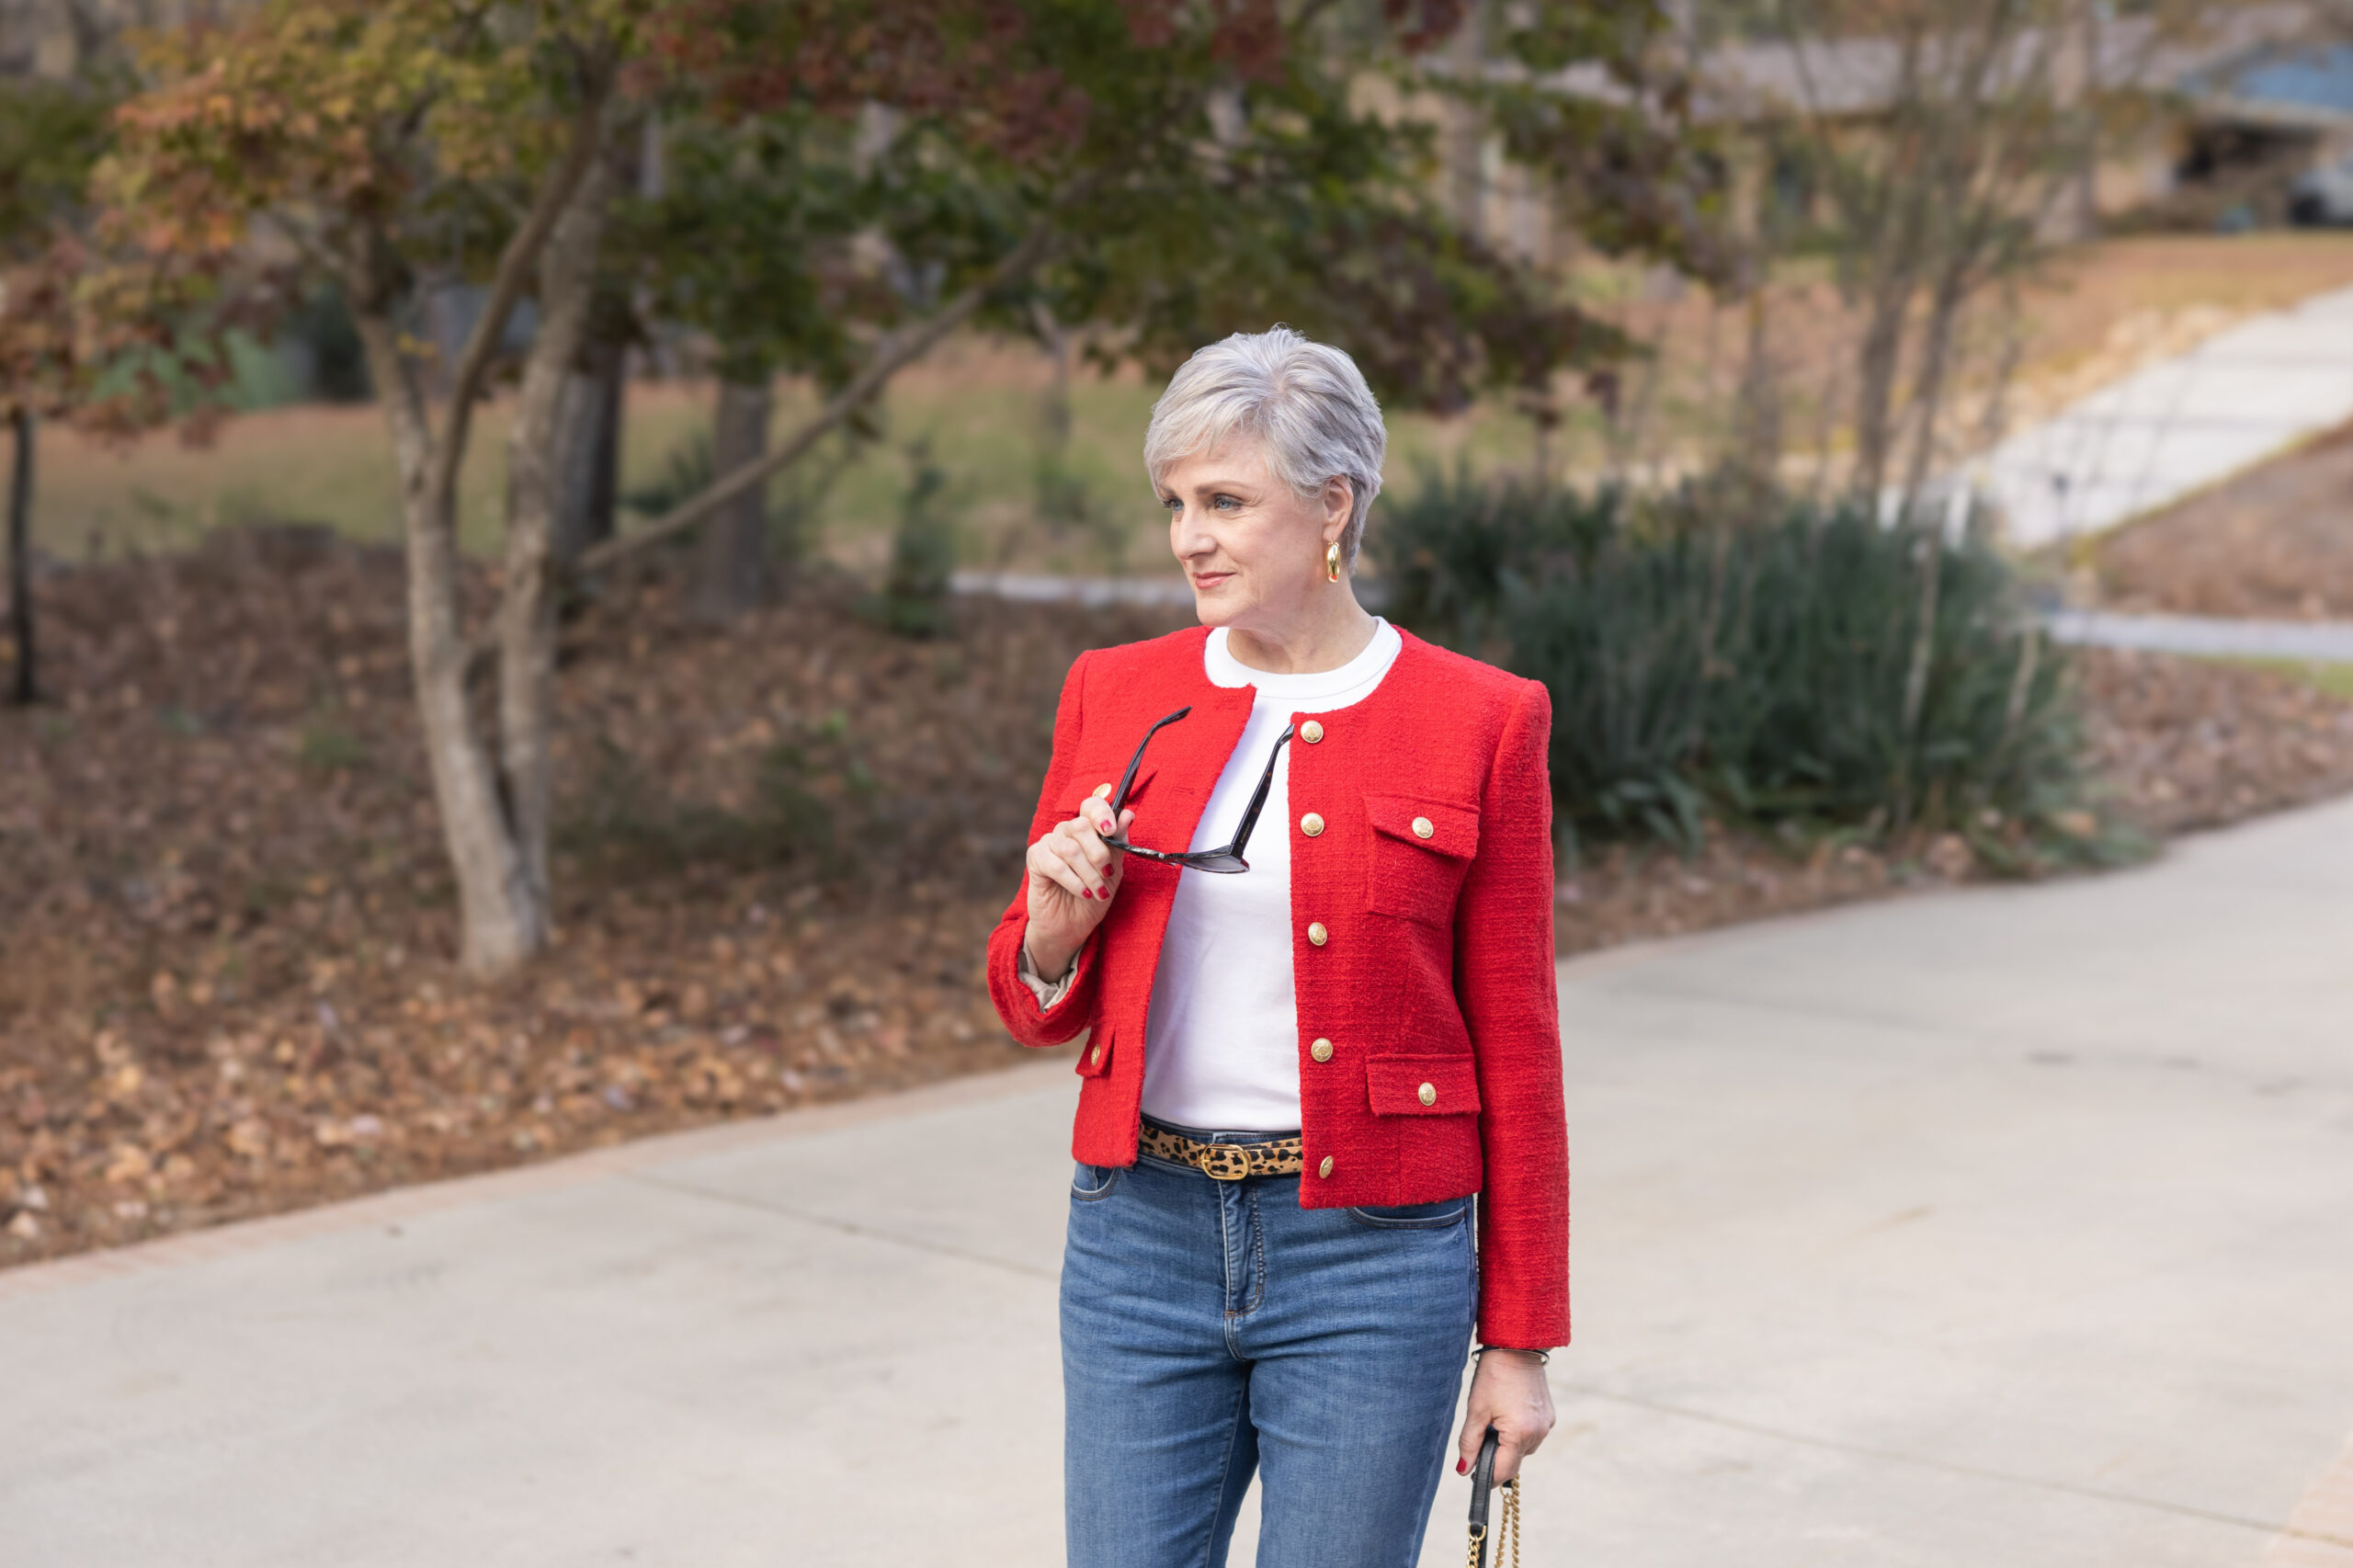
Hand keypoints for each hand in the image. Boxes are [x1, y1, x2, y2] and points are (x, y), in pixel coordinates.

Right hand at [1021, 796, 1135, 982]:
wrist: (1071, 926)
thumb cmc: (1093, 897)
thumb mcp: (1113, 872)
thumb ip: (1118, 844)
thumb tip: (1127, 814)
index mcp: (1087, 830)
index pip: (1091, 805)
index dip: (1101, 813)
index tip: (1110, 830)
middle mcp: (1066, 831)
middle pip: (1081, 826)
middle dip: (1099, 852)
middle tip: (1107, 873)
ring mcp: (1049, 843)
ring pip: (1070, 848)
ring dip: (1089, 873)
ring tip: (1097, 891)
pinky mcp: (1035, 859)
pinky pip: (1055, 865)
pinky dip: (1074, 881)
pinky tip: (1085, 893)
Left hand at [1457, 1349, 1554, 1485]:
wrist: (1517, 1346)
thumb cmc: (1493, 1375)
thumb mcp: (1476, 1410)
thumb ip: (1469, 1444)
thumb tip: (1464, 1471)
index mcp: (1520, 1433)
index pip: (1504, 1470)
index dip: (1487, 1477)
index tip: (1473, 1477)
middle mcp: (1538, 1433)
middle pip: (1514, 1462)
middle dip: (1496, 1458)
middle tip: (1478, 1444)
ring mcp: (1546, 1425)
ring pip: (1524, 1450)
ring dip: (1508, 1446)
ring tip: (1493, 1424)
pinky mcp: (1549, 1416)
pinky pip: (1532, 1436)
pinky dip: (1518, 1434)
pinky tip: (1507, 1417)